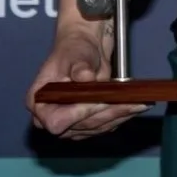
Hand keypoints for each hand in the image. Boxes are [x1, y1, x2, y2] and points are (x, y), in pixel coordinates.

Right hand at [26, 26, 148, 138]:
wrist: (85, 49)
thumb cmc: (73, 50)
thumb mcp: (74, 55)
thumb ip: (78, 67)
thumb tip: (85, 77)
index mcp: (38, 103)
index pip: (56, 121)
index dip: (77, 114)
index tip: (98, 100)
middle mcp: (51, 118)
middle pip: (80, 126)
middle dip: (106, 114)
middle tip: (129, 102)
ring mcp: (70, 123)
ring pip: (95, 127)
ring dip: (118, 116)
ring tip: (139, 104)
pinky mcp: (86, 123)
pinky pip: (104, 125)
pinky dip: (121, 116)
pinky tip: (136, 107)